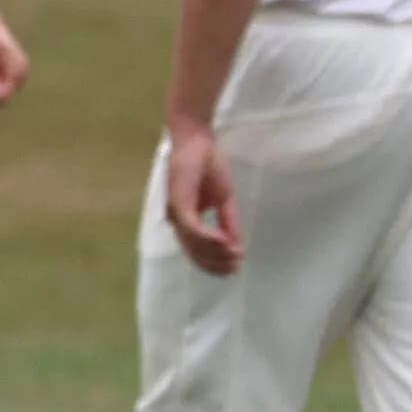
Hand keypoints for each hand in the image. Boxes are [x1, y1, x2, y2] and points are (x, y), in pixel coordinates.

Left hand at [163, 122, 242, 276]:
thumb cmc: (208, 166)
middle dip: (215, 263)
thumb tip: (235, 245)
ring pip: (193, 243)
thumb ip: (228, 222)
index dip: (213, 262)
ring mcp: (176, 211)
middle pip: (193, 251)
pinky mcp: (178, 202)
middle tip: (235, 270)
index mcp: (185, 219)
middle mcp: (177, 219)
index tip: (233, 270)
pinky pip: (193, 227)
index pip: (195, 250)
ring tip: (234, 258)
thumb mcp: (224, 199)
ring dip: (215, 253)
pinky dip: (209, 238)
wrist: (198, 141)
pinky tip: (225, 244)